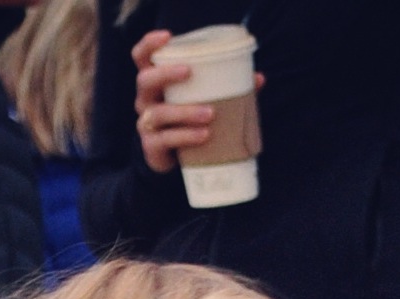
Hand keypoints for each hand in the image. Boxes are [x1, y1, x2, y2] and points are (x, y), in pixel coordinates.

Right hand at [131, 31, 261, 175]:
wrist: (177, 161)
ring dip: (184, 112)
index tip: (167, 36)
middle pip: (145, 80)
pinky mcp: (152, 147)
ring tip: (210, 114)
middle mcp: (146, 100)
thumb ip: (227, 88)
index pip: (142, 57)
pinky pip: (165, 140)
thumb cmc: (189, 121)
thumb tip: (258, 79)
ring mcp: (146, 124)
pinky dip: (186, 137)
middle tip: (189, 72)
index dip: (149, 44)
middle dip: (165, 74)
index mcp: (155, 83)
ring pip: (159, 113)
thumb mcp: (202, 100)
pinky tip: (204, 136)